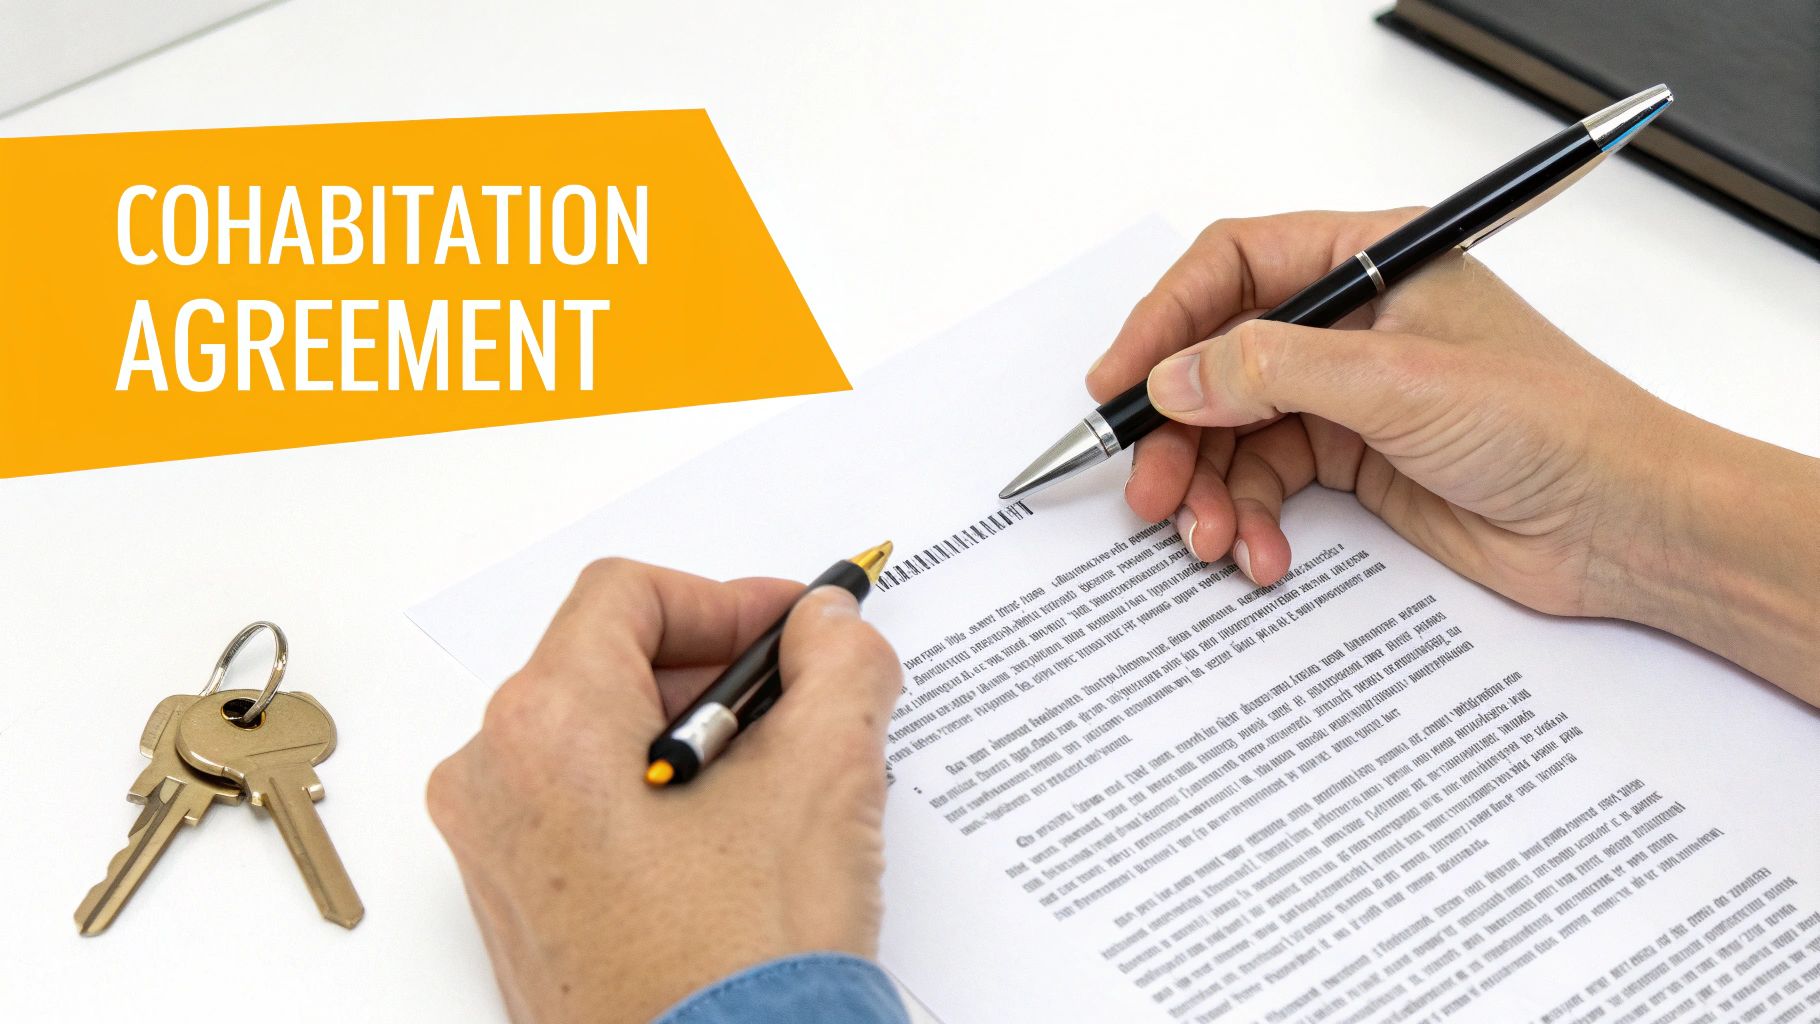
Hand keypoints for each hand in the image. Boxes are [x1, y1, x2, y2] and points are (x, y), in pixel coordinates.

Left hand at [428, 560, 901, 1023]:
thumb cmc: (740, 965)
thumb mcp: (824, 779)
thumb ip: (838, 666)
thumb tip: (831, 625)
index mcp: (546, 728)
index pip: (626, 594)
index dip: (725, 598)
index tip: (793, 630)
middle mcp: (494, 781)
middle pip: (608, 663)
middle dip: (717, 674)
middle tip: (802, 704)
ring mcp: (497, 852)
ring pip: (601, 738)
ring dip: (697, 737)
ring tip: (783, 783)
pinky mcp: (522, 907)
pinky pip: (586, 807)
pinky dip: (661, 796)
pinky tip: (740, 841)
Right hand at [1088, 210, 1819, 697]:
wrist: (1625, 527)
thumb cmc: (1552, 426)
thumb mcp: (1397, 383)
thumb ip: (1272, 372)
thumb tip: (1174, 375)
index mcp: (1373, 262)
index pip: (1235, 266)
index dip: (1165, 321)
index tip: (1118, 382)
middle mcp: (1352, 323)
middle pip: (1220, 360)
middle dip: (1177, 430)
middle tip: (1147, 488)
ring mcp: (1351, 396)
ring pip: (1236, 433)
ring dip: (1210, 490)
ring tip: (1207, 540)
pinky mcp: (1356, 462)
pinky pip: (1268, 484)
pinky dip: (1251, 522)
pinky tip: (1262, 556)